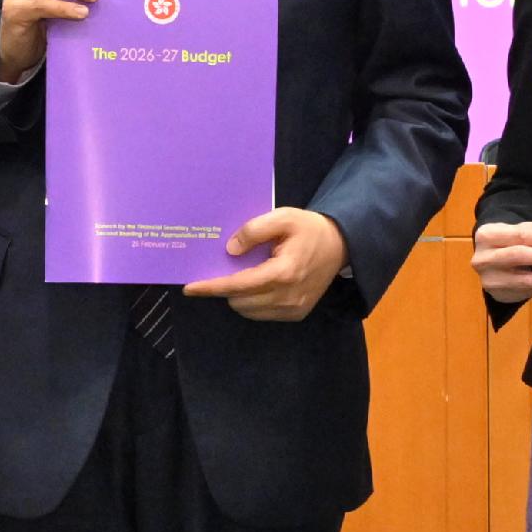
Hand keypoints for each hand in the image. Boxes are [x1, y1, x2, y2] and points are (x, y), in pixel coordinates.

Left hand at [180, 207, 348, 327]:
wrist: (341, 245)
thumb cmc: (308, 228)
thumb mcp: (282, 217)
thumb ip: (254, 230)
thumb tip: (230, 250)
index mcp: (283, 272)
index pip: (238, 285)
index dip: (211, 287)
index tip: (190, 288)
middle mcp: (288, 297)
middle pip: (239, 301)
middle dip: (226, 287)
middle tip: (227, 268)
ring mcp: (293, 309)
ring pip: (248, 310)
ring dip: (239, 295)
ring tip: (247, 273)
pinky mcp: (297, 314)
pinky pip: (262, 314)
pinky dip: (253, 301)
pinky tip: (260, 283)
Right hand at [471, 217, 531, 306]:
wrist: (487, 266)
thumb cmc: (506, 244)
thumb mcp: (516, 231)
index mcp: (488, 235)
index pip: (521, 235)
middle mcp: (484, 258)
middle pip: (520, 255)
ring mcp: (490, 279)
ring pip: (524, 279)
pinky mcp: (499, 294)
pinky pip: (527, 292)